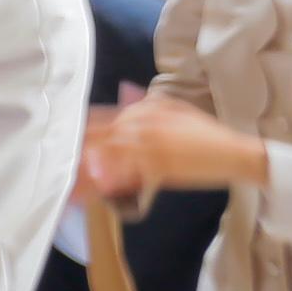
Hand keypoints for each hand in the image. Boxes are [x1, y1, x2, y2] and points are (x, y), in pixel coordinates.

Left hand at [76, 87, 268, 203]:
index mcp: (146, 111)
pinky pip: (130, 174)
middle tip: (56, 161)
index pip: (106, 119)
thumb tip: (124, 103)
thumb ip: (147, 107)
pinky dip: (111, 180)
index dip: (84, 131)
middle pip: (101, 135)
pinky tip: (96, 187)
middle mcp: (144, 124)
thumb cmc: (206, 134)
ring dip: (87, 168)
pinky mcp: (160, 166)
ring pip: (110, 155)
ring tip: (67, 180)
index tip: (64, 140)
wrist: (234, 152)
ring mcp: (150, 145)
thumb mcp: (176, 111)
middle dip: (78, 149)